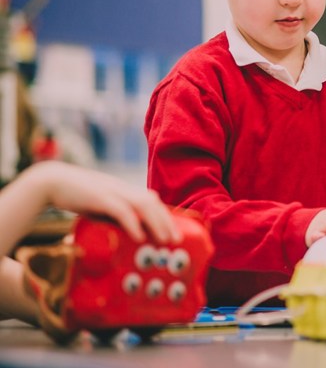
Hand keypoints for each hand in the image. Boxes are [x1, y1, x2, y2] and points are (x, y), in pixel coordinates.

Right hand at [16, 161, 180, 244]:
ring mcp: (113, 192)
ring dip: (157, 222)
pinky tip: (140, 237)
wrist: (52, 182)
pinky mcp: (100, 197)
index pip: (152, 200)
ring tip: (165, 240)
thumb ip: (115, 217)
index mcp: (125, 191)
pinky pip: (122, 210)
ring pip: (144, 204)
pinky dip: (133, 223)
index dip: (165, 215)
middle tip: (177, 240)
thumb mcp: (100, 207)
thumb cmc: (77, 196)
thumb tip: (129, 234)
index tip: (174, 231)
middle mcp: (123, 189)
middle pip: (153, 202)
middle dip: (167, 221)